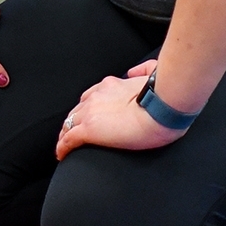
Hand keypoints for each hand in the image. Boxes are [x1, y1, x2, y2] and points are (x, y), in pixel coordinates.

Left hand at [55, 61, 183, 160]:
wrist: (161, 109)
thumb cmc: (163, 98)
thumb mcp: (151, 76)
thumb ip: (142, 70)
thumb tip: (134, 72)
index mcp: (110, 86)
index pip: (91, 97)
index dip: (86, 107)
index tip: (87, 115)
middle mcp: (96, 97)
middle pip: (77, 110)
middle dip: (73, 121)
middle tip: (72, 132)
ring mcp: (90, 113)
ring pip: (69, 124)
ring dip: (66, 134)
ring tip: (64, 145)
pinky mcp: (89, 130)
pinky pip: (69, 140)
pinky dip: (63, 147)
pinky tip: (62, 155)